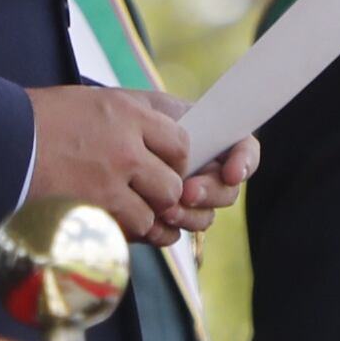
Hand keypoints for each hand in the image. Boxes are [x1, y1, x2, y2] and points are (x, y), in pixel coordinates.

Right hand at [25, 85, 187, 244]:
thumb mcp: (91, 100)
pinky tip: (107, 221)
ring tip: (119, 208)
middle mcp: (124, 149)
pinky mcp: (90, 214)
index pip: (180, 144)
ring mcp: (107, 185)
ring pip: (152, 216)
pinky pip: (126, 234)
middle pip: (172, 186)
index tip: (165, 166)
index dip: (178, 160)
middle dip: (163, 194)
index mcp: (126, 114)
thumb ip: (133, 116)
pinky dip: (120, 232)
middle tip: (146, 193)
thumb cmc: (40, 120)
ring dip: (141, 217)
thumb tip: (167, 131)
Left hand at [140, 88, 260, 235]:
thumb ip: (176, 122)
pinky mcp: (167, 218)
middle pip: (228, 189)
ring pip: (206, 216)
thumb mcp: (151, 109)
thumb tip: (190, 141)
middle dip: (211, 193)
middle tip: (187, 192)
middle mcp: (205, 170)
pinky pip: (179, 231)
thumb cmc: (127, 119)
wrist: (94, 139)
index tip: (231, 173)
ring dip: (190, 215)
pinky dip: (169, 230)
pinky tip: (154, 223)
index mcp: (210, 139)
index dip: (245, 162)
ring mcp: (188, 197)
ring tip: (165, 209)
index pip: (244, 149)